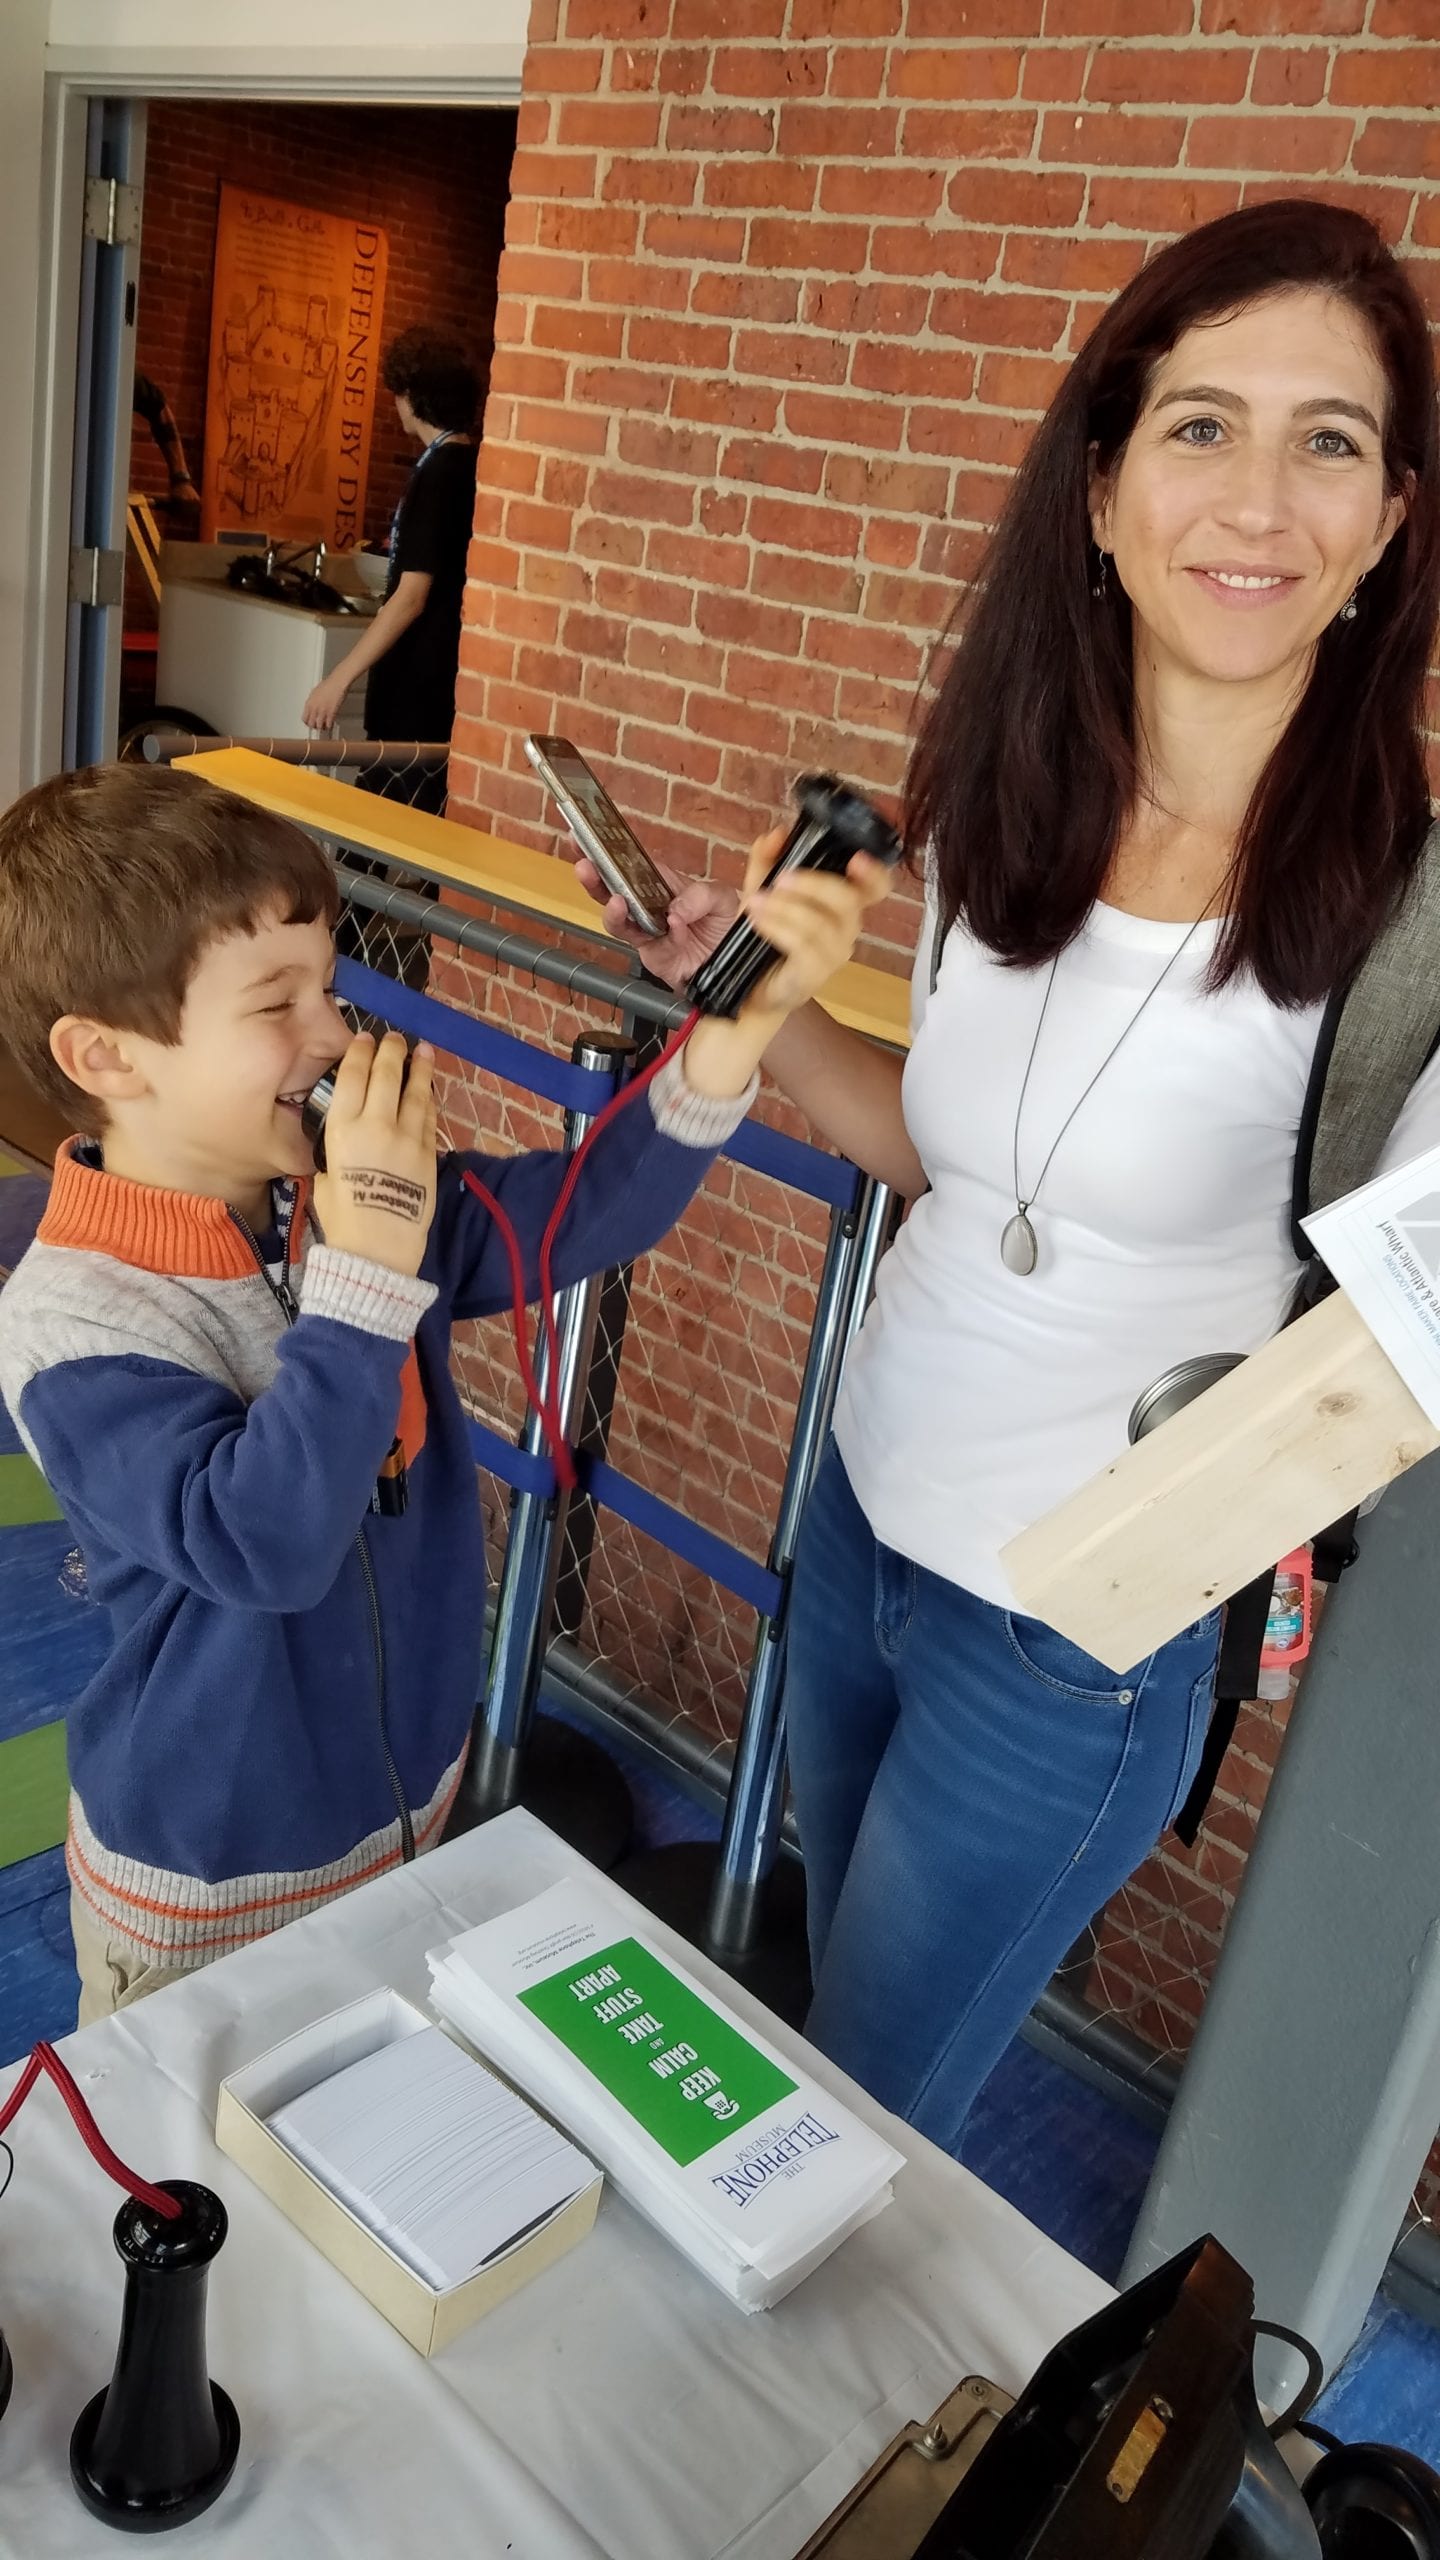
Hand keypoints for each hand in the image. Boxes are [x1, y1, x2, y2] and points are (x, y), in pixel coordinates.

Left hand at [303, 669, 351, 732]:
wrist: (337, 683)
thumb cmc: (328, 685)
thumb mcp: (315, 693)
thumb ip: (313, 702)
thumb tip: (313, 707)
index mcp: (309, 703)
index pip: (304, 718)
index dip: (307, 722)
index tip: (311, 722)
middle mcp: (314, 708)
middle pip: (311, 724)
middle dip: (314, 726)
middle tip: (318, 726)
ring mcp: (322, 711)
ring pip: (319, 726)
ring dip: (322, 727)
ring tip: (324, 726)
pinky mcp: (331, 713)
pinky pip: (328, 725)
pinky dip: (329, 726)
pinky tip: (330, 724)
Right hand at [313, 1033, 437, 1277]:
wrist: (378, 1249)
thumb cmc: (344, 1219)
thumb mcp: (325, 1181)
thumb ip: (334, 1156)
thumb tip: (341, 1147)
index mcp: (343, 1129)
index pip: (353, 1077)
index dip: (360, 1053)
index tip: (365, 1039)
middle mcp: (376, 1125)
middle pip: (387, 1076)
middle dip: (391, 1051)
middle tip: (395, 1038)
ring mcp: (408, 1138)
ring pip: (416, 1093)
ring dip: (420, 1069)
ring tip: (424, 1051)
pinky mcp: (430, 1154)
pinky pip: (430, 1119)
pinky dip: (429, 1101)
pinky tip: (429, 1091)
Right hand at [573, 853, 737, 992]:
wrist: (734, 966)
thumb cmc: (727, 927)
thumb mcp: (723, 899)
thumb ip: (701, 896)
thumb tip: (674, 910)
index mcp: (663, 883)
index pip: (633, 862)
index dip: (612, 850)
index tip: (594, 837)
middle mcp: (650, 905)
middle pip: (614, 888)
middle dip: (596, 875)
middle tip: (584, 864)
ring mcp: (648, 930)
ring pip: (618, 919)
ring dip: (612, 909)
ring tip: (615, 902)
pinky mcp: (652, 954)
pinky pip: (646, 944)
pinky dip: (656, 935)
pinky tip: (670, 926)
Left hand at [733, 836, 893, 1025]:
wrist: (751, 987)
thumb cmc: (766, 938)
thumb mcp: (762, 891)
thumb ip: (767, 862)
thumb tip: (776, 835)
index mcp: (843, 904)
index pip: (876, 887)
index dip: (874, 873)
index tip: (856, 858)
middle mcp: (847, 928)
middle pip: (849, 900)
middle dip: (814, 884)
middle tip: (781, 878)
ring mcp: (834, 954)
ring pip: (821, 923)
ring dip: (785, 907)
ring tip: (754, 901)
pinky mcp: (814, 974)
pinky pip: (802, 945)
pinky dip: (777, 927)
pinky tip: (757, 919)